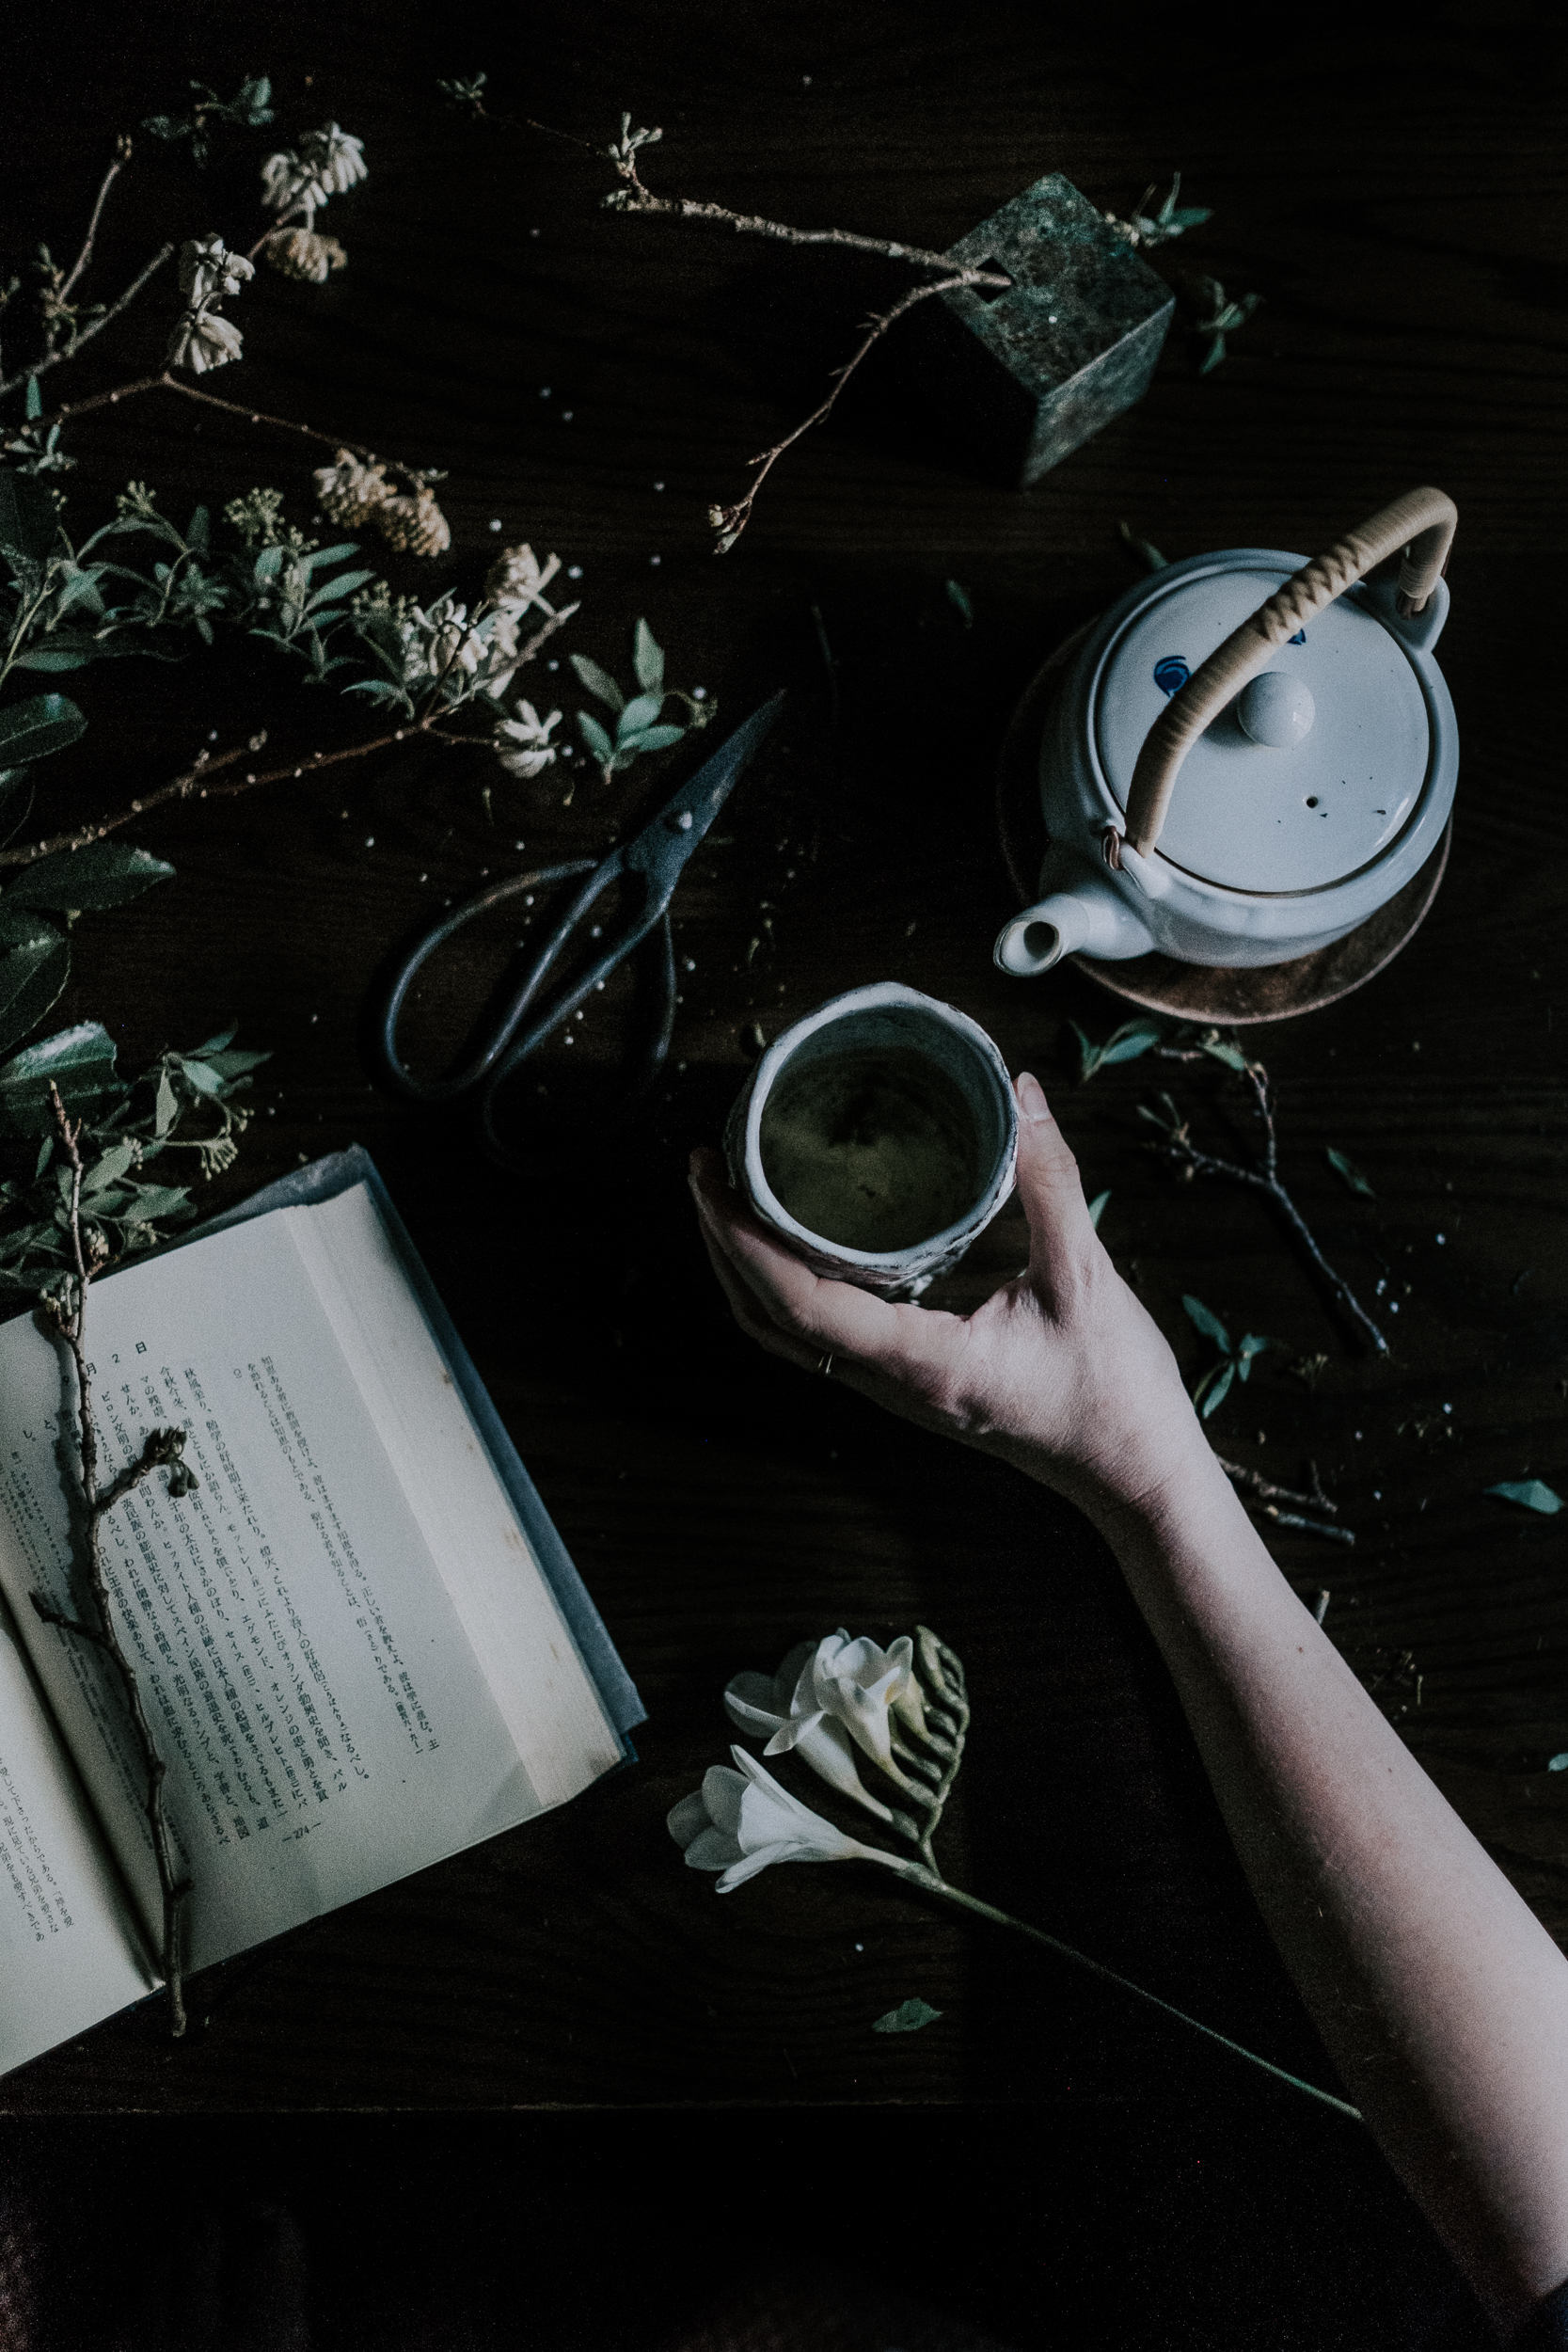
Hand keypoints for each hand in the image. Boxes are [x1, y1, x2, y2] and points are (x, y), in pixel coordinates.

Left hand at [688, 1069, 1206, 1527]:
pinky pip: (822, 1336)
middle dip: (724, 1244)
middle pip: (769, 1320)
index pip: (801, 1304)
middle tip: (705, 1166)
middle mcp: (891, 1383)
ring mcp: (896, 1388)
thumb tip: (1020, 1094)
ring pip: (787, 1334)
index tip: (712, 1180)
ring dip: (746, 1267)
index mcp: (921, 1362)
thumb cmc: (1115, 1394)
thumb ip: (1051, 1183)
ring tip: (731, 1194)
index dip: (744, 1242)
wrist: (1134, 1476)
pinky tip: (797, 1236)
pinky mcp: (910, 1382)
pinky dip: (787, 1285)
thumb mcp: (1087, 1277)